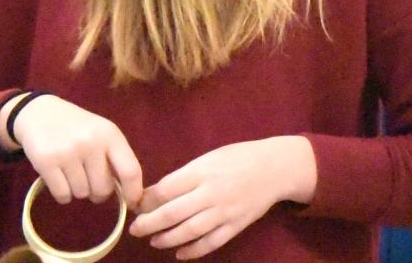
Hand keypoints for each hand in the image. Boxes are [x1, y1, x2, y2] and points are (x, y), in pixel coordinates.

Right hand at [4, 94, 142, 207]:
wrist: (42, 114)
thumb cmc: (79, 128)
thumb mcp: (103, 134)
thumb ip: (115, 158)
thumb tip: (128, 194)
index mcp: (111, 135)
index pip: (131, 170)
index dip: (133, 191)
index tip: (132, 203)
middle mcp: (92, 143)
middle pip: (104, 188)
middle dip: (99, 192)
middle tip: (91, 182)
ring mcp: (68, 152)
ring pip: (82, 193)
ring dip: (79, 190)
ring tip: (73, 173)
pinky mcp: (47, 162)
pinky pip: (62, 195)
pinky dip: (63, 195)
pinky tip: (60, 179)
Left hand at [130, 136, 315, 259]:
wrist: (275, 168)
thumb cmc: (239, 158)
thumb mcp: (209, 158)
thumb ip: (184, 176)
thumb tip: (153, 195)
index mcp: (203, 171)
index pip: (165, 191)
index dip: (145, 201)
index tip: (136, 206)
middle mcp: (212, 193)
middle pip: (172, 214)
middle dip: (148, 224)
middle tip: (136, 230)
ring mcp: (225, 211)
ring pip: (189, 232)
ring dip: (167, 239)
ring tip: (155, 240)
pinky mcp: (236, 225)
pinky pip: (211, 243)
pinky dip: (193, 251)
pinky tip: (180, 253)